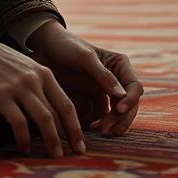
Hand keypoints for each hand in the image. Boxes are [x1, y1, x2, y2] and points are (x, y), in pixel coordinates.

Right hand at [0, 31, 85, 156]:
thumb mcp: (23, 68)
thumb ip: (37, 86)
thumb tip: (49, 114)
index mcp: (43, 73)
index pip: (66, 104)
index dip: (76, 126)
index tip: (80, 144)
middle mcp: (34, 79)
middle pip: (59, 113)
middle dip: (68, 137)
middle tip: (75, 155)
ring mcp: (18, 87)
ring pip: (44, 118)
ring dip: (51, 140)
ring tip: (54, 156)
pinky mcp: (0, 95)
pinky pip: (18, 122)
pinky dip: (24, 138)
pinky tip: (24, 148)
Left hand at [27, 21, 143, 136]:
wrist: (43, 49)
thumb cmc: (66, 46)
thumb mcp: (84, 57)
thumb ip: (103, 75)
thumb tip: (122, 96)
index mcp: (119, 65)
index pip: (134, 87)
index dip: (130, 100)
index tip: (118, 109)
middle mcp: (115, 80)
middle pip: (128, 105)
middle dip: (120, 118)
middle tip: (106, 128)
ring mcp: (103, 92)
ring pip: (116, 115)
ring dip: (112, 125)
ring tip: (100, 131)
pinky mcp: (91, 101)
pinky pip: (100, 117)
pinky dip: (98, 124)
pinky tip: (88, 128)